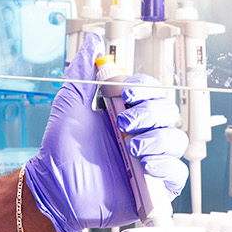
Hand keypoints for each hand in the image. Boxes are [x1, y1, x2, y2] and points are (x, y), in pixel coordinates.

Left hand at [22, 32, 188, 231]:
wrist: (55, 189)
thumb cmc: (60, 150)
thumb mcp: (69, 106)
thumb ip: (82, 74)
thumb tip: (93, 42)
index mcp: (125, 112)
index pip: (152, 91)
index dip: (144, 89)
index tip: (126, 93)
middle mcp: (141, 133)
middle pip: (169, 112)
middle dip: (150, 114)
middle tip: (123, 124)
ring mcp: (149, 158)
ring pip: (177, 140)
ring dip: (158, 139)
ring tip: (132, 147)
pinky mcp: (153, 185)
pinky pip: (176, 172)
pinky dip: (165, 166)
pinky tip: (145, 165)